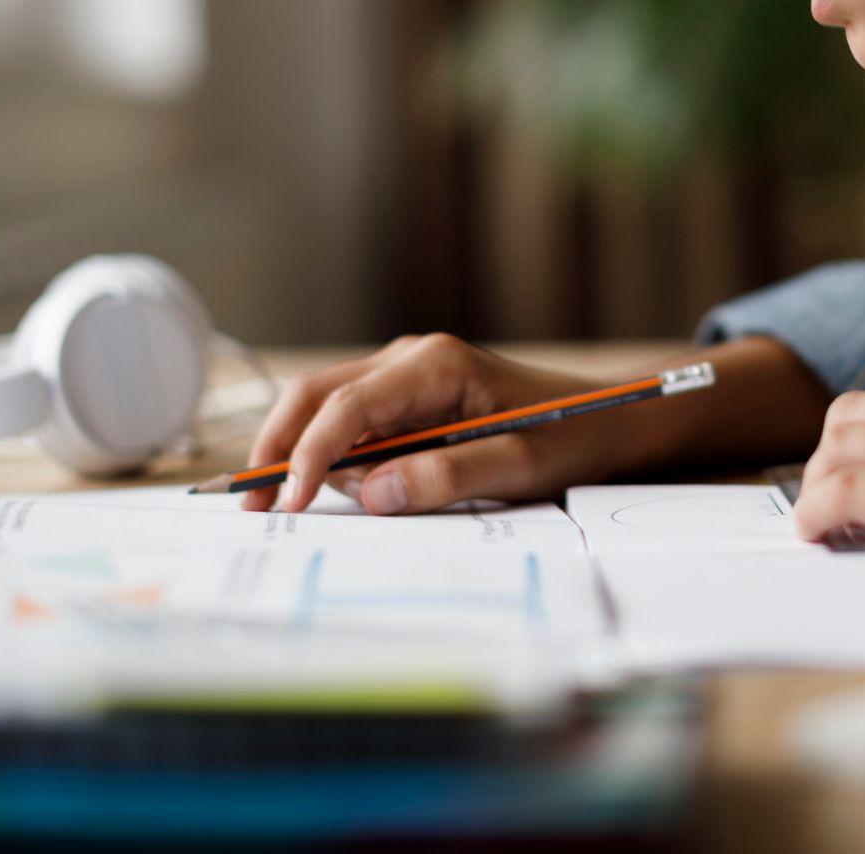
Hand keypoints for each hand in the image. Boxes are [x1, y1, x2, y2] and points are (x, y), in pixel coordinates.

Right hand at [242, 334, 656, 515]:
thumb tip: (372, 493)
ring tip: (331, 504)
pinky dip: (336, 457)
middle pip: (315, 395)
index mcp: (435, 365)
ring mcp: (406, 375)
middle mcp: (411, 358)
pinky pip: (354, 424)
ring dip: (309, 456)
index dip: (310, 455)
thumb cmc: (572, 437)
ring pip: (326, 408)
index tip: (290, 503)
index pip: (347, 405)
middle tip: (252, 505)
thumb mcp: (518, 466)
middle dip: (279, 447)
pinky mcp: (408, 398)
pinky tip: (360, 490)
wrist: (612, 419)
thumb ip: (447, 477)